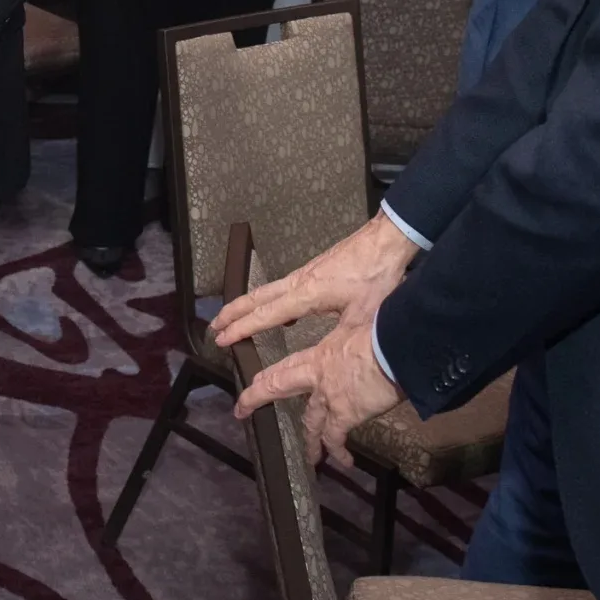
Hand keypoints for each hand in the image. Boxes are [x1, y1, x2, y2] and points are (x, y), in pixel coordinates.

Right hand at [213, 213, 416, 348]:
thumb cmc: (376, 276)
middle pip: (257, 298)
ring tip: (232, 317)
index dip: (242, 329)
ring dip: (247, 304)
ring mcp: (305, 274)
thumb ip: (343, 336)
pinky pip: (282, 287)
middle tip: (213, 326)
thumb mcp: (363, 315)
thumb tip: (331, 358)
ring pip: (267, 290)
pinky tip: (280, 311)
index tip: (221, 339)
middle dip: (233, 313)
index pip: (265, 315)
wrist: (386, 240)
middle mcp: (299, 282)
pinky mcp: (315, 270)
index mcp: (306, 295)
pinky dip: (267, 299)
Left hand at [230, 311, 401, 469]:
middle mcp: (318, 376)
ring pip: (310, 422)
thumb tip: (367, 334)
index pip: (288, 365)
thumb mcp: (359, 326)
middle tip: (243, 409)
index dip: (270, 374)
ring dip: (310, 441)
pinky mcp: (344, 414)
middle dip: (258, 397)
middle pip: (279, 386)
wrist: (395, 347)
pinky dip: (338, 452)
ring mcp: (328, 397)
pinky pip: (335, 438)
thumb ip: (356, 335)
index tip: (255, 382)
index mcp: (322, 354)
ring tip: (311, 457)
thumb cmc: (381, 329)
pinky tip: (345, 462)